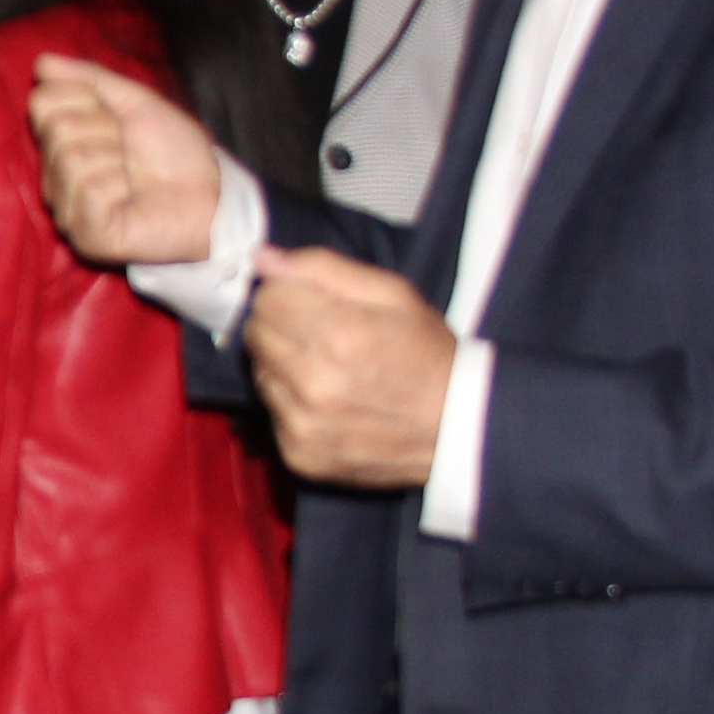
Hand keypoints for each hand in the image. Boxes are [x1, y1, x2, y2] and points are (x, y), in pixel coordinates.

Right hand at [28, 57, 223, 263]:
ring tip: (135, 179)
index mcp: (61, 143)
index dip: (87, 100)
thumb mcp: (135, 102)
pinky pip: (90, 191)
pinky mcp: (85, 235)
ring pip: (72, 159)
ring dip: (117, 161)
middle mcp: (56, 177)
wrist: (211, 194)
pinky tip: (133, 201)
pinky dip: (121, 189)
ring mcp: (68, 209)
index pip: (43, 101)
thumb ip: (90, 80)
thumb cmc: (174, 151)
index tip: (118, 118)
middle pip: (58, 129)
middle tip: (131, 152)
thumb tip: (43, 61)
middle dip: (106, 130)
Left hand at [243, 247, 458, 485]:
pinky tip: (327, 401)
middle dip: (281, 324)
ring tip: (325, 367)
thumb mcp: (392, 294)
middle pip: (256, 333)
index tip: (311, 301)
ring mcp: (304, 425)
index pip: (267, 297)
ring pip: (259, 372)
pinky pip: (272, 412)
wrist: (457, 427)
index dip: (288, 292)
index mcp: (339, 335)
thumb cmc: (426, 353)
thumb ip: (322, 269)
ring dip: (282, 363)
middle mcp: (314, 384)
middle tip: (320, 332)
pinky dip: (291, 402)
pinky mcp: (300, 454)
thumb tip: (262, 258)